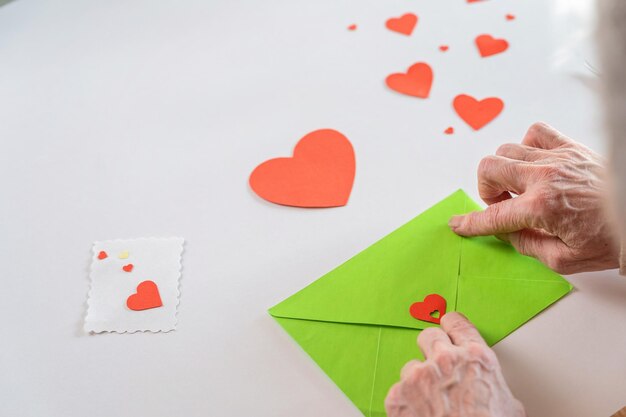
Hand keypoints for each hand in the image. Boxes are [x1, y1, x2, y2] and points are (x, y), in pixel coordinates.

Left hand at [385, 313, 525, 416]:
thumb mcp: (508, 404)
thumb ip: (493, 383)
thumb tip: (491, 389)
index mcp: (475, 358)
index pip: (457, 323)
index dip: (452, 326)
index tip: (447, 326)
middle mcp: (445, 360)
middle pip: (429, 335)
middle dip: (432, 349)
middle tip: (437, 368)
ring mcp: (418, 377)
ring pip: (412, 365)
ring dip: (419, 380)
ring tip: (431, 402)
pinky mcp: (398, 395)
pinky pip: (399, 390)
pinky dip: (406, 401)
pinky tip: (420, 413)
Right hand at [448, 122, 619, 273]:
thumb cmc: (610, 240)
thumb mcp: (564, 259)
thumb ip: (527, 245)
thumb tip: (508, 231)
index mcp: (541, 208)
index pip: (492, 216)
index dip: (470, 222)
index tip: (459, 223)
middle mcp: (545, 177)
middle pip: (489, 168)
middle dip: (486, 189)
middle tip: (501, 203)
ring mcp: (558, 158)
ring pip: (507, 149)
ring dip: (504, 170)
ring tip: (519, 185)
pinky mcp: (572, 147)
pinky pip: (536, 132)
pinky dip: (527, 146)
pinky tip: (536, 163)